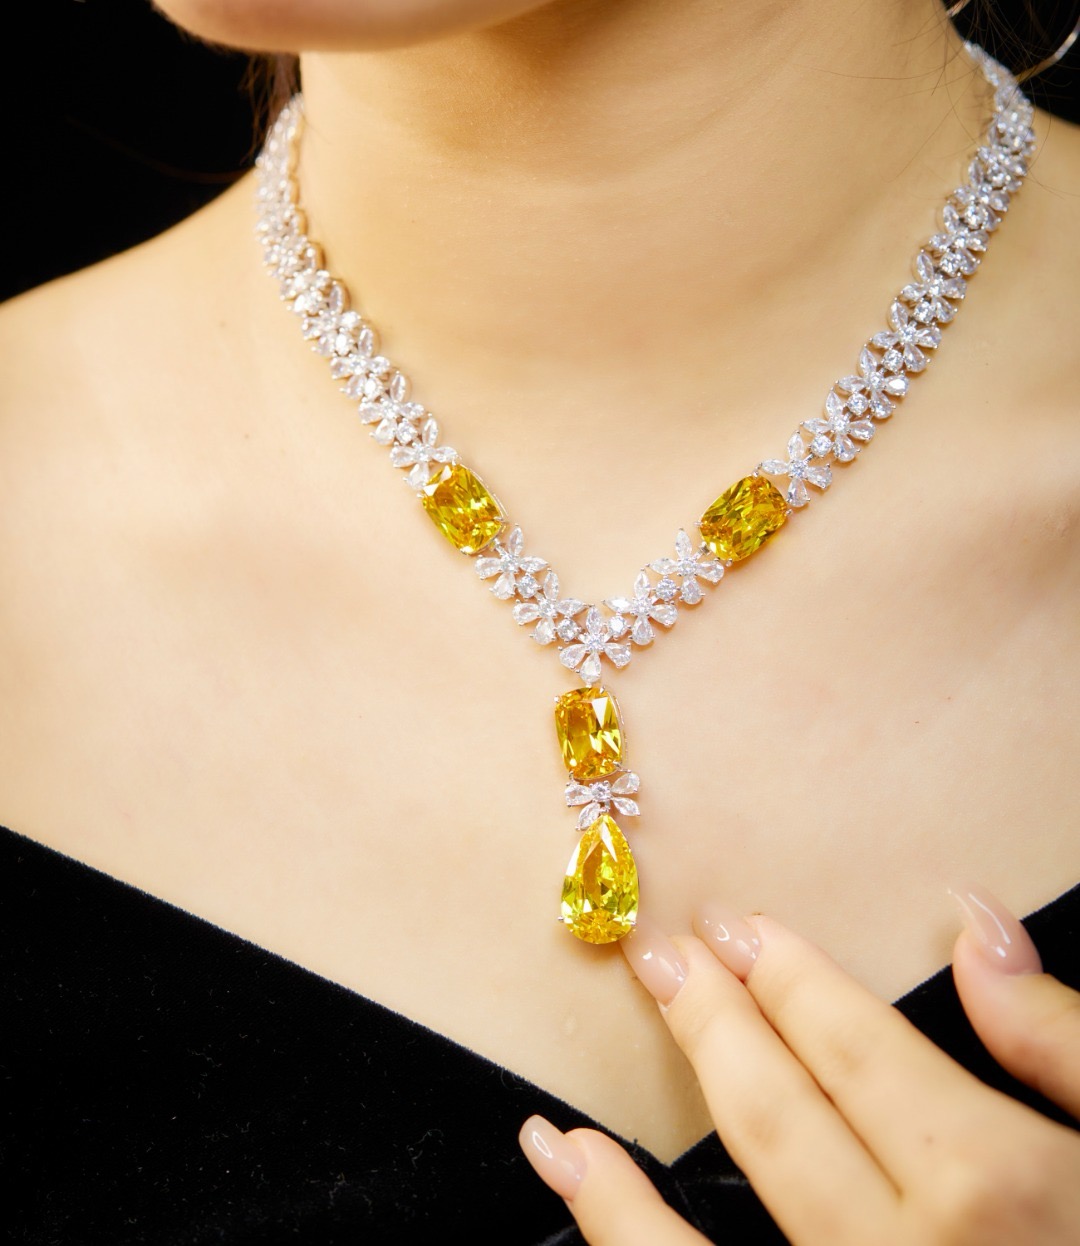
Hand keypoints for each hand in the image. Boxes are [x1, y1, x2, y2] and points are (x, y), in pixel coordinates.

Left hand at [518, 887, 1079, 1244]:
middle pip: (774, 1112)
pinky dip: (618, 1231)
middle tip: (660, 950)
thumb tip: (978, 928)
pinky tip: (567, 1161)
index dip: (790, 977)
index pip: (855, 1048)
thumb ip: (1062, 1044)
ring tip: (604, 1050)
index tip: (740, 928)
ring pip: (704, 1224)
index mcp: (994, 1186)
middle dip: (710, 1016)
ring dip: (648, 1103)